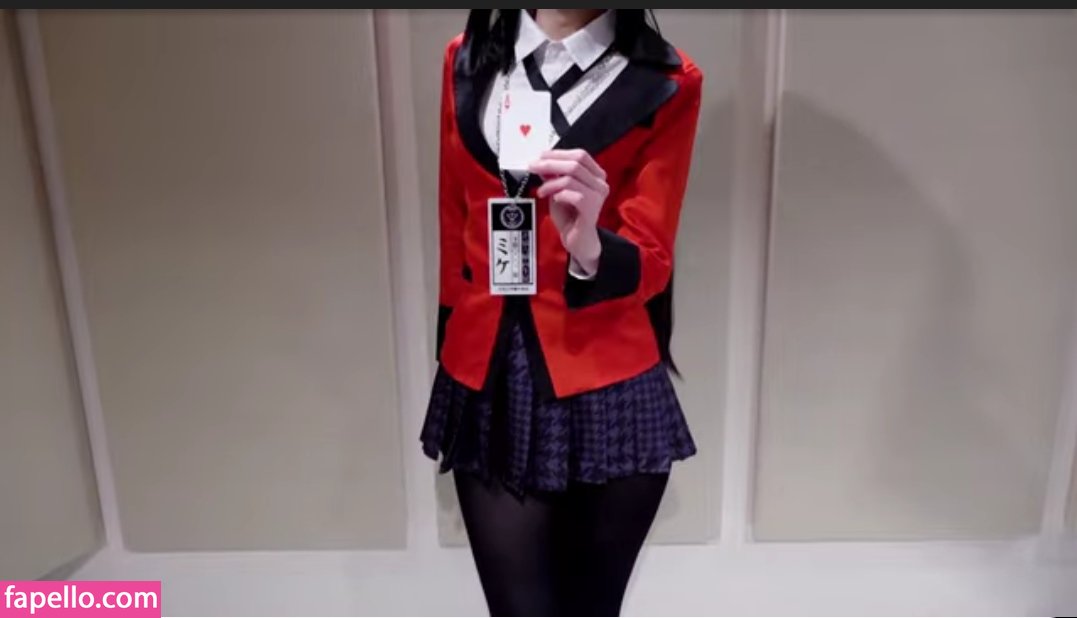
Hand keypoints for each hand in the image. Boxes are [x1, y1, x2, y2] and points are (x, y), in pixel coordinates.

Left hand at [529, 149, 607, 274]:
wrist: (577, 240)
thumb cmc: (570, 216)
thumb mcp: (558, 191)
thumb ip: (553, 176)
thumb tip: (542, 161)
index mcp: (595, 175)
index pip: (580, 155)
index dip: (558, 153)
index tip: (540, 156)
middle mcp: (600, 184)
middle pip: (576, 163)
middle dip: (551, 163)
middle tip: (533, 167)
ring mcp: (598, 197)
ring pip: (572, 178)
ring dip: (551, 183)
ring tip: (541, 191)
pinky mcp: (592, 210)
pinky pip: (574, 195)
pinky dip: (559, 194)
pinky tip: (554, 200)